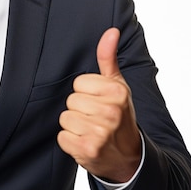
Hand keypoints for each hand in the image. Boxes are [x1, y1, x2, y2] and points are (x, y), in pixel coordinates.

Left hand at [57, 27, 140, 182]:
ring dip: (74, 127)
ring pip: (65, 118)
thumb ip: (108, 58)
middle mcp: (110, 111)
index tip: (99, 102)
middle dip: (79, 110)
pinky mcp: (88, 149)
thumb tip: (111, 31)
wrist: (129, 158)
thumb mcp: (117, 86)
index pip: (78, 84)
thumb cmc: (120, 116)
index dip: (85, 93)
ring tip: (91, 131)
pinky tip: (86, 143)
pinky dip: (70, 142)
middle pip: (71, 101)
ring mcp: (99, 132)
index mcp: (117, 92)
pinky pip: (62, 137)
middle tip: (95, 119)